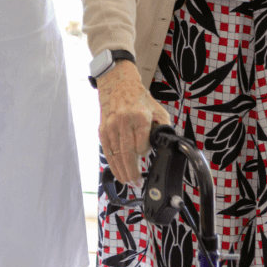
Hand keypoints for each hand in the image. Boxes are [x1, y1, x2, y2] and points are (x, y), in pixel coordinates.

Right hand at [97, 61, 170, 185]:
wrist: (117, 82)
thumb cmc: (139, 98)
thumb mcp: (157, 109)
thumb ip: (162, 128)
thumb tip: (164, 146)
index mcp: (139, 117)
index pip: (141, 145)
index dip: (145, 153)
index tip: (146, 155)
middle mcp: (123, 122)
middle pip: (127, 154)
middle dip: (132, 172)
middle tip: (137, 183)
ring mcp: (111, 127)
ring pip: (115, 156)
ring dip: (122, 171)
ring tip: (128, 182)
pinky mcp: (102, 130)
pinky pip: (107, 151)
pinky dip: (112, 164)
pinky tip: (118, 173)